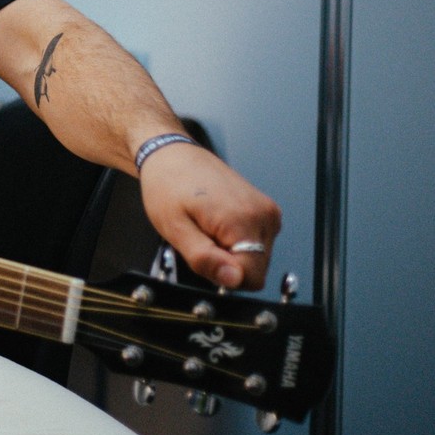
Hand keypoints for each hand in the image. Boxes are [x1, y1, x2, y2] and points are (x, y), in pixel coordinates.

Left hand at [136, 142, 281, 289]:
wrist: (171, 153)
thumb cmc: (167, 183)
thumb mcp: (175, 228)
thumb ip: (204, 258)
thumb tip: (233, 280)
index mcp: (244, 220)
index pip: (251, 278)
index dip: (223, 276)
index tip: (203, 255)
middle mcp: (264, 215)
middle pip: (255, 269)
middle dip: (225, 263)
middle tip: (200, 237)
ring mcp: (267, 211)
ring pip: (255, 258)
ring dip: (229, 252)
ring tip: (205, 228)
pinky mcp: (264, 210)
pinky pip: (255, 243)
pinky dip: (234, 241)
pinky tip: (214, 223)